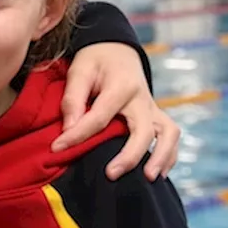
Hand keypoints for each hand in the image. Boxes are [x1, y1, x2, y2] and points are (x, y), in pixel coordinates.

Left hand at [52, 43, 179, 180]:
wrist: (116, 49)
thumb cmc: (95, 60)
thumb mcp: (79, 70)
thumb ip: (73, 99)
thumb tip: (69, 129)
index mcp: (121, 86)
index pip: (100, 117)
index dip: (77, 135)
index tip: (57, 147)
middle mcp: (142, 98)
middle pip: (143, 130)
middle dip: (129, 155)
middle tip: (111, 174)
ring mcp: (152, 108)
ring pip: (168, 134)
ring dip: (161, 157)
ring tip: (148, 178)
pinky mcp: (156, 115)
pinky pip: (171, 137)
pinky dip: (169, 155)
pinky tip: (158, 174)